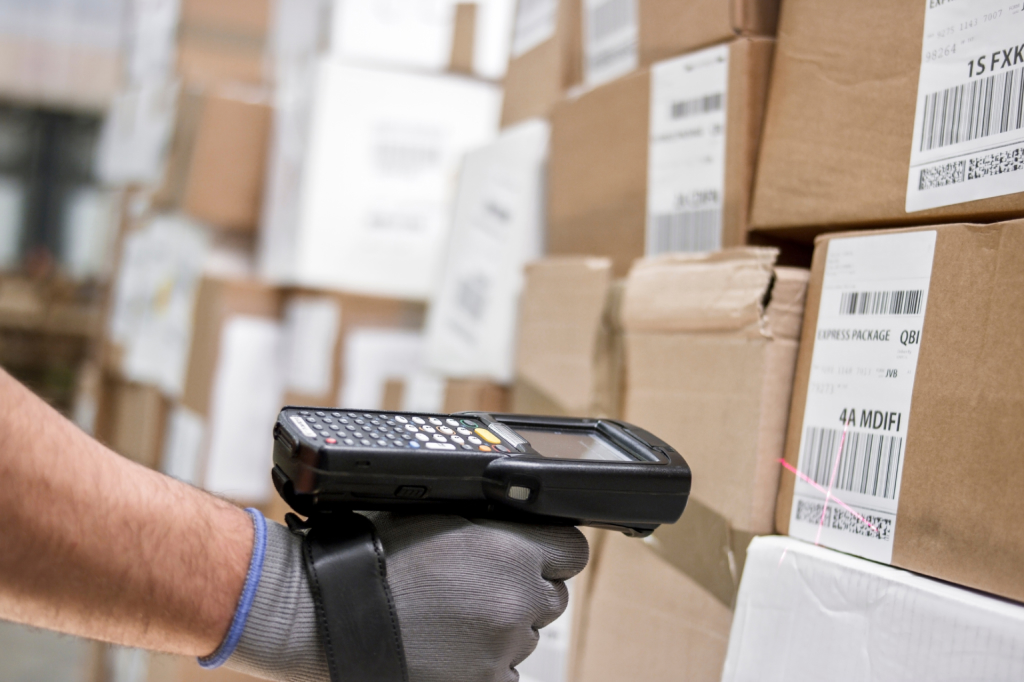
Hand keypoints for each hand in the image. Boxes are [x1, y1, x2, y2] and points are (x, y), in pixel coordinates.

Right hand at [214, 512, 588, 681]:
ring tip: (448, 617)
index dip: (549, 550)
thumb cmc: (373, 556)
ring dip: (499, 627)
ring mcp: (503, 649)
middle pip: (550, 595)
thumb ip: (490, 521)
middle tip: (475, 587)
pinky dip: (483, 664)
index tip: (532, 555)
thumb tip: (519, 518)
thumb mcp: (437, 513)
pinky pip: (504, 672)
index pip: (571, 550)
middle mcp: (515, 600)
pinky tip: (446, 647)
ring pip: (525, 636)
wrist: (329, 614)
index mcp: (509, 550)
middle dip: (522, 590)